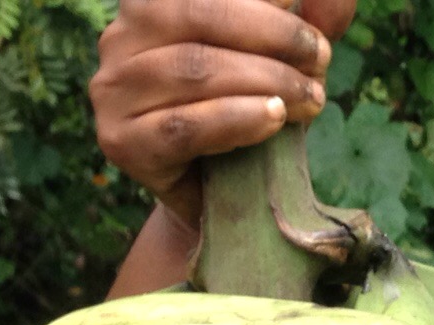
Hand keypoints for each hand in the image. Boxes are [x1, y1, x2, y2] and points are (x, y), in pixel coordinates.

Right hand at [91, 0, 355, 227]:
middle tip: (320, 61)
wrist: (224, 195)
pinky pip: (183, 125)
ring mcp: (113, 89)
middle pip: (198, 14)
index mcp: (154, 2)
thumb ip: (311, 21)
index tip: (316, 28)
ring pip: (192, 69)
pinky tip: (274, 118)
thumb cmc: (253, 108)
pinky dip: (237, 118)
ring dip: (267, 80)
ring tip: (312, 99)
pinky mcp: (121, 142)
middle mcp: (121, 35)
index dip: (270, 5)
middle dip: (274, 35)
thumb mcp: (287, 59)